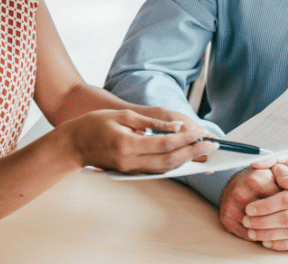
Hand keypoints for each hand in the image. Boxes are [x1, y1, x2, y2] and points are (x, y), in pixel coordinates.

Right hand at [58, 109, 216, 174]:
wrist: (74, 144)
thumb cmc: (95, 124)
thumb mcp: (123, 115)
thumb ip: (151, 122)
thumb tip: (177, 127)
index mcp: (127, 144)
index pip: (164, 144)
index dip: (185, 139)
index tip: (202, 133)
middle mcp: (130, 161)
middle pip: (169, 160)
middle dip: (193, 152)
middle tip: (213, 145)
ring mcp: (130, 170)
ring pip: (165, 168)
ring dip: (187, 160)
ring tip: (205, 151)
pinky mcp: (131, 172)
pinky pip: (157, 169)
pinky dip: (174, 163)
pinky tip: (186, 156)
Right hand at [218, 162, 287, 241]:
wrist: (237, 184)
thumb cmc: (260, 179)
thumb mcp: (275, 172)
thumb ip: (286, 176)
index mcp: (254, 181)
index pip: (281, 202)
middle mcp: (239, 194)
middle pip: (270, 219)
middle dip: (281, 221)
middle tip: (287, 218)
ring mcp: (230, 208)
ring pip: (259, 231)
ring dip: (271, 232)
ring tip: (277, 224)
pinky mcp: (226, 220)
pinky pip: (250, 236)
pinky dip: (259, 236)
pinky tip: (265, 230)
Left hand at [230, 154, 287, 250]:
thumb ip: (274, 159)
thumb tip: (255, 163)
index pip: (286, 200)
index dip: (266, 206)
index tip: (249, 208)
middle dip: (264, 222)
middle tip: (247, 222)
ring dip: (270, 235)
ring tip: (252, 233)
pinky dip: (283, 244)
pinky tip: (268, 242)